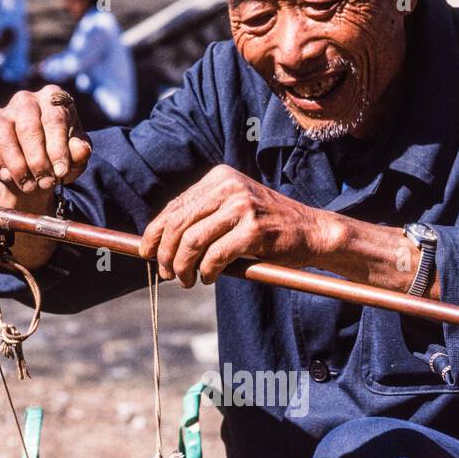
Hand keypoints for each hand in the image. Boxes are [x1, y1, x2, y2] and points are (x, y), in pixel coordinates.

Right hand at [0, 84, 91, 192]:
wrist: (36, 168)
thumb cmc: (60, 153)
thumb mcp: (76, 153)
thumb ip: (80, 151)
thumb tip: (80, 150)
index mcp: (52, 98)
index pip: (55, 119)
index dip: (58, 148)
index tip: (61, 172)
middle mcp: (25, 100)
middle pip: (28, 128)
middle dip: (37, 160)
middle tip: (46, 183)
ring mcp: (2, 114)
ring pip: (4, 137)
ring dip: (18, 166)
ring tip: (30, 186)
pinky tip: (9, 178)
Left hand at [139, 164, 340, 286]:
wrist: (311, 231)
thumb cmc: (269, 228)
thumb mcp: (234, 210)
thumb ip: (203, 218)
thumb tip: (161, 243)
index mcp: (220, 178)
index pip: (175, 206)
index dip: (155, 232)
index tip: (146, 252)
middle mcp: (229, 187)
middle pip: (179, 224)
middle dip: (166, 253)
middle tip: (166, 273)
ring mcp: (242, 207)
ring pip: (192, 241)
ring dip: (182, 266)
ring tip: (185, 280)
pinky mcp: (254, 230)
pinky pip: (215, 256)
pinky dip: (206, 272)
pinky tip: (208, 278)